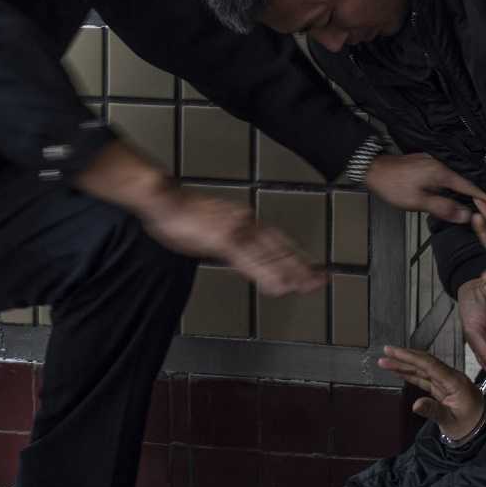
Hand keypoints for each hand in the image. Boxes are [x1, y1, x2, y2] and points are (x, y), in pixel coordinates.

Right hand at [141, 188, 324, 296]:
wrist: (164, 199)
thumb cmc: (181, 213)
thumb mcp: (210, 224)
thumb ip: (227, 236)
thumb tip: (234, 245)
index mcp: (243, 218)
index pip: (276, 238)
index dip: (295, 253)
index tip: (312, 266)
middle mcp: (246, 221)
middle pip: (280, 247)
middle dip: (302, 265)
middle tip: (321, 280)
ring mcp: (237, 230)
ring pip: (271, 256)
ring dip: (291, 272)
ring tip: (307, 287)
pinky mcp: (224, 239)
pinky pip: (251, 262)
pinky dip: (268, 275)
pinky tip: (278, 287)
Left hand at [365, 153, 485, 223]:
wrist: (372, 169)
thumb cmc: (394, 186)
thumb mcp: (418, 201)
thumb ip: (443, 208)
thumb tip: (467, 216)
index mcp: (441, 173)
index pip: (468, 186)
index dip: (482, 196)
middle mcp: (439, 164)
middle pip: (463, 180)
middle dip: (474, 192)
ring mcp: (431, 162)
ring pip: (453, 177)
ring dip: (462, 188)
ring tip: (472, 201)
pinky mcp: (423, 163)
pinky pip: (444, 174)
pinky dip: (451, 184)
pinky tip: (450, 191)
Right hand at [378, 346, 484, 440]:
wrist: (483, 430)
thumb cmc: (470, 426)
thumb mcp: (451, 422)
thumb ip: (434, 411)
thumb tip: (415, 405)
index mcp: (454, 382)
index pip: (429, 365)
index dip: (410, 357)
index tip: (394, 352)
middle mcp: (450, 377)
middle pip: (424, 362)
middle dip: (404, 356)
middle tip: (385, 351)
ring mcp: (446, 382)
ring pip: (422, 369)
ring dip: (404, 365)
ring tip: (386, 362)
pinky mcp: (443, 388)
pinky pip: (424, 378)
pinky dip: (411, 374)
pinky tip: (399, 372)